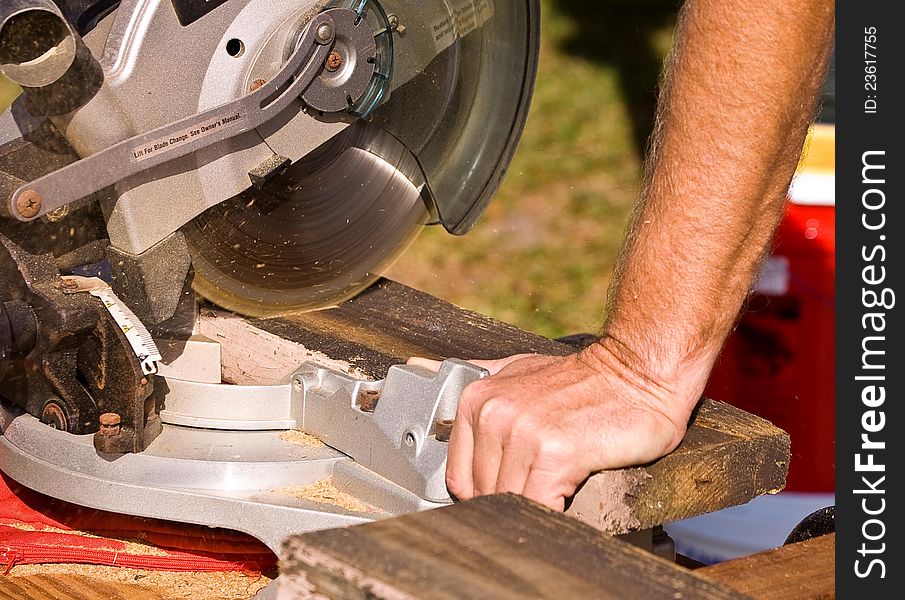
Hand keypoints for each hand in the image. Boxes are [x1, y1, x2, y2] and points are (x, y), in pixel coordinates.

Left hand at [409, 341, 701, 510]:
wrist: (640, 372)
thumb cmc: (586, 380)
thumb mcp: (519, 370)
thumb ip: (481, 384)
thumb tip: (429, 382)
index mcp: (477, 399)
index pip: (460, 478)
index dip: (486, 493)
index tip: (511, 492)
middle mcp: (492, 414)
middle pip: (484, 495)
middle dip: (511, 503)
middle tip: (542, 493)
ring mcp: (521, 434)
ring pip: (509, 503)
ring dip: (534, 511)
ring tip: (558, 495)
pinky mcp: (555, 454)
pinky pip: (538, 507)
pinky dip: (553, 516)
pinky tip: (569, 502)